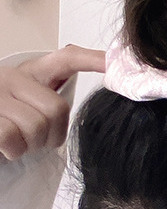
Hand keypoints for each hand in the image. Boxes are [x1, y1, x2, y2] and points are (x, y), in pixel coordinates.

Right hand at [0, 45, 105, 160]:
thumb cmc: (5, 120)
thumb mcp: (29, 105)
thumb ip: (53, 103)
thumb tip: (96, 92)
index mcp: (29, 74)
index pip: (66, 59)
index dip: (92, 60)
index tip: (114, 63)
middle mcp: (10, 77)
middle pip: (56, 110)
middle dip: (51, 135)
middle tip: (35, 140)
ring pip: (35, 127)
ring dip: (29, 145)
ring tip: (16, 141)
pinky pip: (10, 137)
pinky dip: (12, 148)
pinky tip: (4, 145)